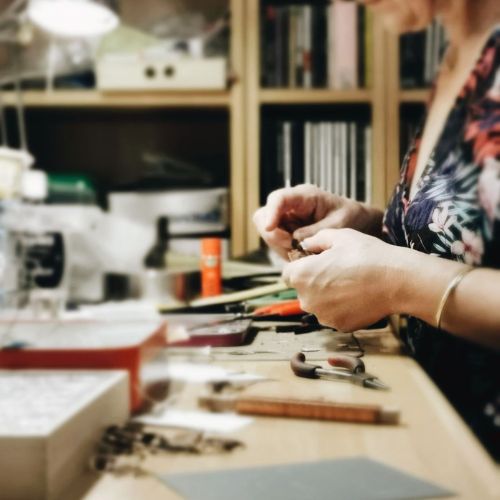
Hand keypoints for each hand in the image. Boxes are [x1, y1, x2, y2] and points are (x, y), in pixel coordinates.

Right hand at [253, 184, 381, 259]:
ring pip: (267, 232)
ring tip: (302, 251)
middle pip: (263, 216)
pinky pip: (275, 242)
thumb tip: (295, 240)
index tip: (270, 228)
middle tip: (292, 247)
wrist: (358, 223)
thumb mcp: (338, 224)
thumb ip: (316, 231)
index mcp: (304, 196)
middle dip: (273, 234)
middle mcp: (290, 205)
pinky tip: (302, 253)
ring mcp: (286, 218)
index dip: (271, 213)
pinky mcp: (286, 231)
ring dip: (278, 245)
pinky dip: (283, 250)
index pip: (278, 199)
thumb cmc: (351, 218)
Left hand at [282, 228, 404, 330]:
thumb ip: (315, 240)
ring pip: (317, 304)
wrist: (397, 281)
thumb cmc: (367, 255)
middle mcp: (306, 300)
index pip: (287, 273)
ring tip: (349, 282)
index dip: (300, 265)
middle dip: (313, 281)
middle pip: (302, 289)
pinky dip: (340, 307)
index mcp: (301, 275)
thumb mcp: (339, 236)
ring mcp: (322, 316)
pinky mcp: (338, 326)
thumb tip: (305, 245)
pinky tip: (357, 296)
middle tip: (337, 270)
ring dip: (326, 295)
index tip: (315, 261)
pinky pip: (333, 315)